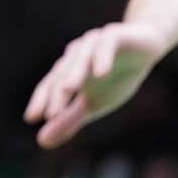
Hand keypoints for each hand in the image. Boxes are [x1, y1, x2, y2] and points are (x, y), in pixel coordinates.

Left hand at [24, 22, 163, 149]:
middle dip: (57, 94)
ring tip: (68, 89)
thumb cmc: (116, 76)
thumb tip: (41, 142)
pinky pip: (106, 45)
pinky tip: (102, 73)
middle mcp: (77, 54)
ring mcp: (94, 41)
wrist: (147, 47)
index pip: (50, 85)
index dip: (40, 101)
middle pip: (63, 74)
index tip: (31, 119)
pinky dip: (103, 58)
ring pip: (81, 57)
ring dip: (75, 72)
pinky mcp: (115, 34)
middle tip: (52, 115)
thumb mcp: (93, 103)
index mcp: (68, 69)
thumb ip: (69, 120)